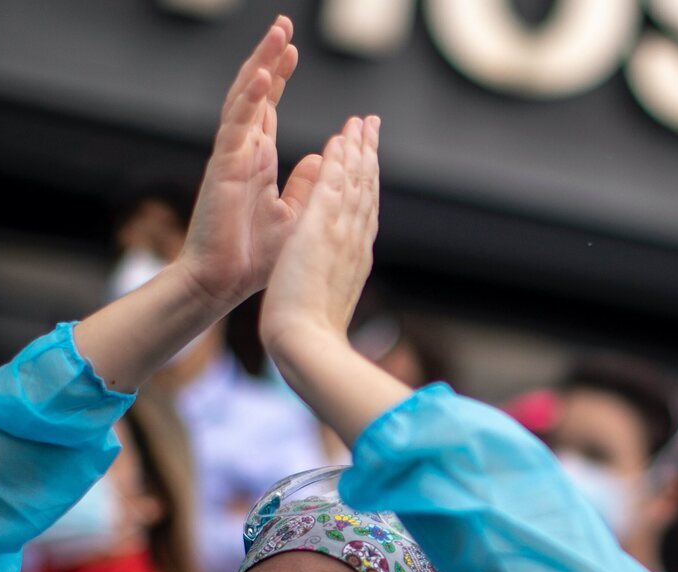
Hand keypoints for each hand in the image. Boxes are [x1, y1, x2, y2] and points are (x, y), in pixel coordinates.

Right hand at [174, 16, 322, 310]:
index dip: (277, 76)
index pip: (267, 107)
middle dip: (268, 58)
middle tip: (283, 25)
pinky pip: (236, 126)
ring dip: (261, 66)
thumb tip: (323, 158)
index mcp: (257, 161)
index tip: (292, 48)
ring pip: (244, 100)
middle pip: (254, 94)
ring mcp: (231, 158)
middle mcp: (243, 153)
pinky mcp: (224, 169)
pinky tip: (262, 76)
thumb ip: (305, 185)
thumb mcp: (293, 215)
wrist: (222, 285)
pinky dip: (249, 100)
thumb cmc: (253, 259)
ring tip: (277, 36)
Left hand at [259, 115, 379, 358]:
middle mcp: (354, 242)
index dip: (366, 183)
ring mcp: (341, 234)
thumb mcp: (326, 301)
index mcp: (353, 259)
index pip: (362, 212)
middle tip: (371, 126)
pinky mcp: (322, 230)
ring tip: (359, 122)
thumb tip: (334, 281)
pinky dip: (338, 161)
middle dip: (369, 157)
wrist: (306, 344)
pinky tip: (338, 139)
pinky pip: (333, 186)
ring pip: (355, 182)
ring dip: (357, 150)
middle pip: (366, 190)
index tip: (366, 160)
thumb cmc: (309, 334)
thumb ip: (333, 282)